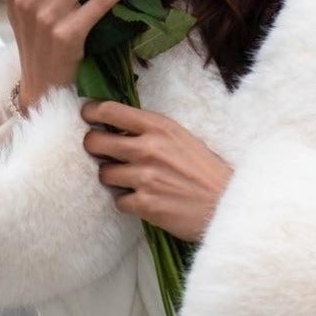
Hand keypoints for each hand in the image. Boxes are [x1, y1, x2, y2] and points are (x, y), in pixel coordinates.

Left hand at [81, 101, 233, 243]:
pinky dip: (128, 202)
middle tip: (103, 153)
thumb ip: (150, 131)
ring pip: (104, 174)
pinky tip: (144, 200)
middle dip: (94, 147)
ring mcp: (145, 177)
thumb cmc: (206, 170)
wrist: (227, 203)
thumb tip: (116, 128)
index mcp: (159, 127)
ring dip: (113, 178)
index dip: (91, 112)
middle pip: (95, 142)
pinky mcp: (145, 204)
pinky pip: (118, 201)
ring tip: (132, 181)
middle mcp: (148, 148)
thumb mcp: (181, 138)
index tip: (88, 116)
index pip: (110, 111)